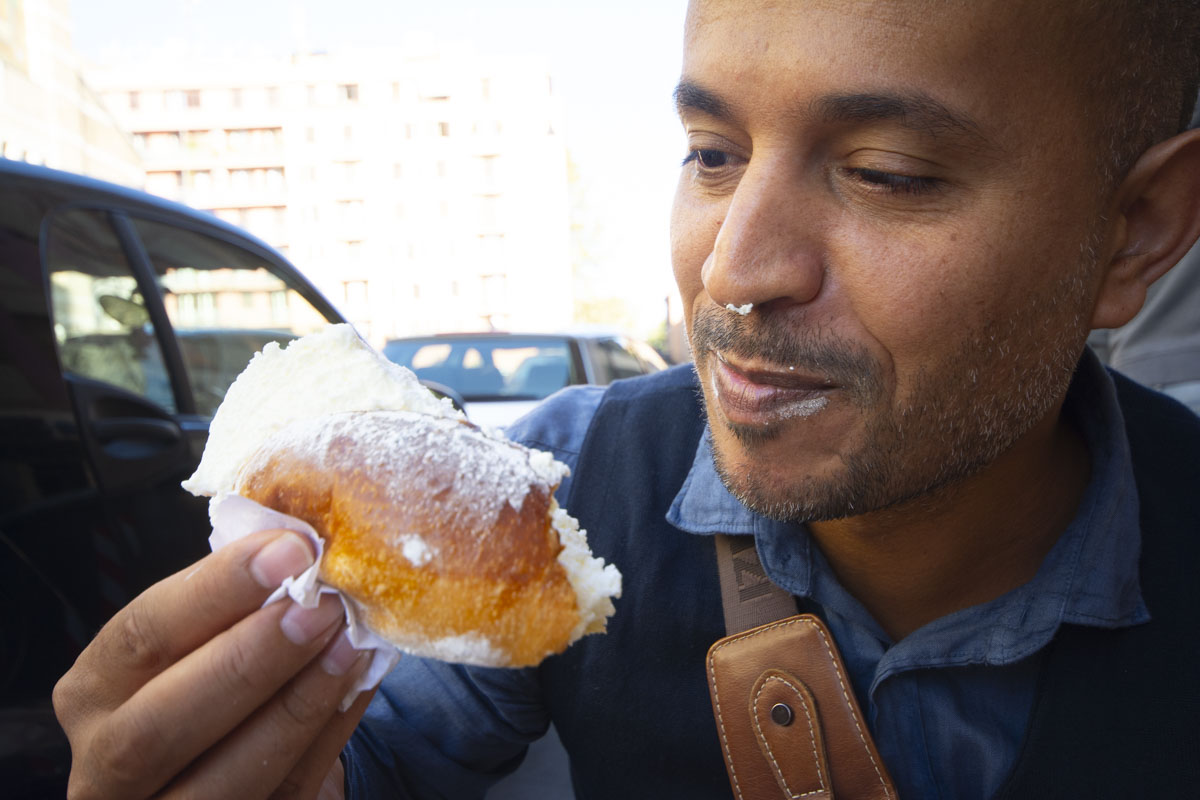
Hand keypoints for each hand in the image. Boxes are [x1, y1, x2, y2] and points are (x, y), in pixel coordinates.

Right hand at [53, 529, 374, 798]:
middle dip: (248, 659)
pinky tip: (359, 686)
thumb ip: (235, 603)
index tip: (291, 548)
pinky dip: (327, 737)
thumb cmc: (209, 681)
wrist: (223, 768)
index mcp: (93, 693)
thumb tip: (303, 539)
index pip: (139, 637)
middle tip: (321, 606)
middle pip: (158, 725)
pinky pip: (285, 795)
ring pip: (221, 779)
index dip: (215, 591)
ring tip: (352, 644)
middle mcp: (105, 768)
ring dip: (297, 705)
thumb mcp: (198, 642)